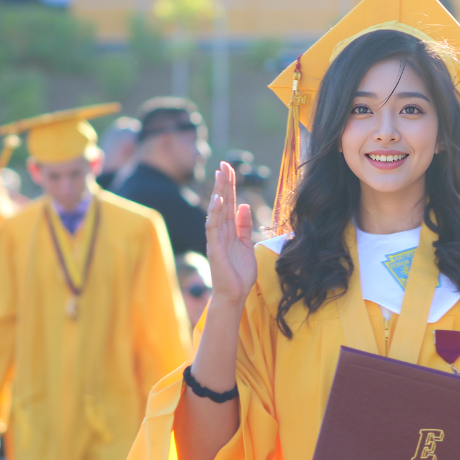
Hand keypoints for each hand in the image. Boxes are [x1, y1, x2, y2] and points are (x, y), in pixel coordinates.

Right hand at [206, 162, 256, 307]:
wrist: (234, 295)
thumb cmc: (239, 273)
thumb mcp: (246, 245)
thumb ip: (244, 226)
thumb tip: (245, 206)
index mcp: (229, 230)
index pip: (229, 203)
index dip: (230, 185)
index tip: (230, 168)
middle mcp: (220, 232)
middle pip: (222, 203)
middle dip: (223, 183)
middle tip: (224, 164)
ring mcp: (216, 239)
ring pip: (216, 211)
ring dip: (218, 193)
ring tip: (220, 176)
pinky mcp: (215, 249)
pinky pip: (213, 228)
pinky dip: (214, 213)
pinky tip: (218, 200)